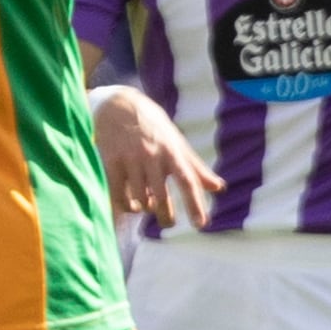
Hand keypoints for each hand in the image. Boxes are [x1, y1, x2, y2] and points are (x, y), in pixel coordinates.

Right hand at [91, 85, 221, 226]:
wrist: (118, 104)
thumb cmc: (153, 127)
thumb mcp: (176, 143)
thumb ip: (196, 167)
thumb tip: (219, 188)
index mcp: (172, 151)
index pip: (187, 181)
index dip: (195, 204)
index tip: (200, 224)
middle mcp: (152, 156)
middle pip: (161, 197)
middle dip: (166, 216)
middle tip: (168, 223)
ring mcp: (130, 160)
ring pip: (140, 200)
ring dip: (145, 207)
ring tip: (147, 204)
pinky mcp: (111, 163)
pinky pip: (119, 196)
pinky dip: (126, 206)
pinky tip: (131, 205)